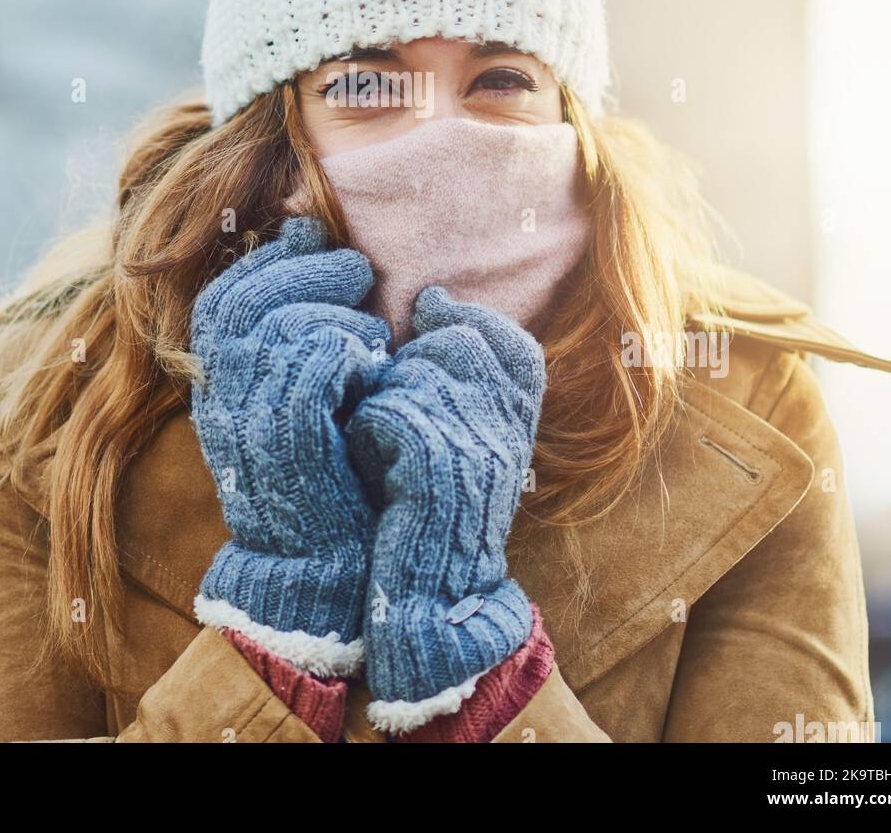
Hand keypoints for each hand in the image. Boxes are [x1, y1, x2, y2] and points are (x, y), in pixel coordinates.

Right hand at [189, 215, 390, 674]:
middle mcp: (222, 398)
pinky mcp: (286, 438)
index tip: (317, 239)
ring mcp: (247, 418)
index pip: (225, 295)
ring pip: (281, 323)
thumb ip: (293, 328)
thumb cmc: (330, 471)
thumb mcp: (301, 393)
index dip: (272, 258)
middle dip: (306, 268)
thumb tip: (306, 233)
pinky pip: (314, 358)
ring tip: (374, 335)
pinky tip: (372, 370)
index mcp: (220, 383)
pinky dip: (349, 350)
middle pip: (247, 298)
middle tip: (360, 271)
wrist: (327, 566)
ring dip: (337, 313)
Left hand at [346, 286, 545, 721]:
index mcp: (523, 419)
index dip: (470, 323)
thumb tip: (432, 298)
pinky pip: (387, 409)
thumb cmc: (430, 502)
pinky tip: (371, 460)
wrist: (430, 591)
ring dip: (384, 399)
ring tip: (384, 444)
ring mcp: (478, 443)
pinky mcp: (436, 464)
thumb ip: (461, 369)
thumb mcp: (464, 430)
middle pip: (455, 345)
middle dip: (414, 365)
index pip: (512, 343)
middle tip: (400, 415)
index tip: (431, 319)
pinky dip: (367, 429)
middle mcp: (510, 427)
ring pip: (412, 374)